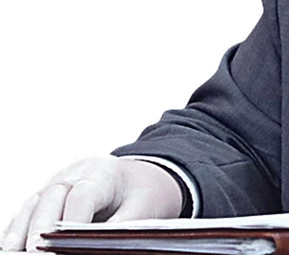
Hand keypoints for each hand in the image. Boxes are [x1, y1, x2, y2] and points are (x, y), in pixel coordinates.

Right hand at [2, 156, 182, 251]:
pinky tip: (13, 249)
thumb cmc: (141, 194)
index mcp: (103, 172)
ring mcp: (55, 185)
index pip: (82, 195)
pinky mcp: (44, 200)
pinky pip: (25, 214)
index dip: (72, 222)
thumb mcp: (144, 208)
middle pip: (50, 199)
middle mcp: (74, 175)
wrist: (137, 180)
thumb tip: (101, 246)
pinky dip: (16, 231)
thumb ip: (123, 227)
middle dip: (39, 230)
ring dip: (20, 233)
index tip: (62, 247)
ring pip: (31, 206)